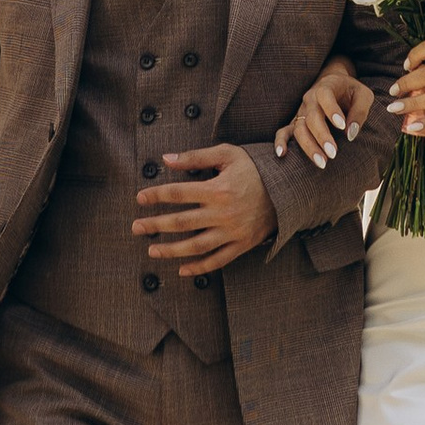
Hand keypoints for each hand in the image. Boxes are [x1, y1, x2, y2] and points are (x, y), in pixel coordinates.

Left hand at [131, 142, 280, 278]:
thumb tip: (166, 159)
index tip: (140, 198)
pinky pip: (218, 260)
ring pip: (196, 246)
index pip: (178, 193)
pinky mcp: (242, 244)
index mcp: (217, 189)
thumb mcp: (227, 154)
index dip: (156, 195)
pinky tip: (182, 270)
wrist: (288, 188)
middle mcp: (223, 213)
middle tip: (136, 227)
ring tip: (152, 250)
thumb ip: (195, 157)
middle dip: (155, 225)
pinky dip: (199, 267)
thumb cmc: (255, 168)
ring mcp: (233, 232)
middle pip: (181, 223)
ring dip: (171, 250)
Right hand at [277, 62, 373, 167]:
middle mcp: (310, 99)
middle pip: (311, 118)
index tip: (342, 127)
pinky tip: (282, 155)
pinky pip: (284, 131)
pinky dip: (280, 142)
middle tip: (333, 154)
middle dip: (322, 136)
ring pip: (299, 128)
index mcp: (326, 87)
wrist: (335, 84)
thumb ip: (360, 111)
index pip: (325, 96)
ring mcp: (301, 111)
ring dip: (308, 146)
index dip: (332, 110)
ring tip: (322, 162)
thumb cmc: (351, 92)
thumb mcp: (364, 95)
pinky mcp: (297, 122)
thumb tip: (351, 134)